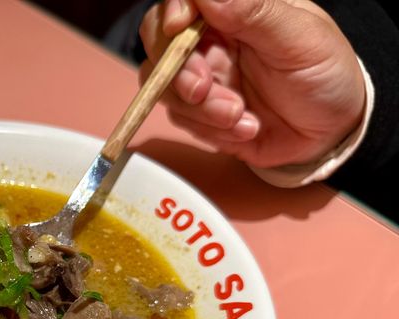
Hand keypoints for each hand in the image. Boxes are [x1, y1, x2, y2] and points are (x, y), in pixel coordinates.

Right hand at [139, 0, 366, 167]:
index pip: (182, 3)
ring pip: (166, 90)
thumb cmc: (325, 74)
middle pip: (160, 48)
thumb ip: (254, 12)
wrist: (332, 131)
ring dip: (201, 109)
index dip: (171, 14)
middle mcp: (210, 43)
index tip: (178, 28)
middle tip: (203, 90)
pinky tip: (247, 128)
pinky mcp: (201, 116)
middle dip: (179, 73)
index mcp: (233, 12)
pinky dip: (213, 130)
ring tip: (241, 117)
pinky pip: (183, 121)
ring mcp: (204, 80)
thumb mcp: (300, 39)